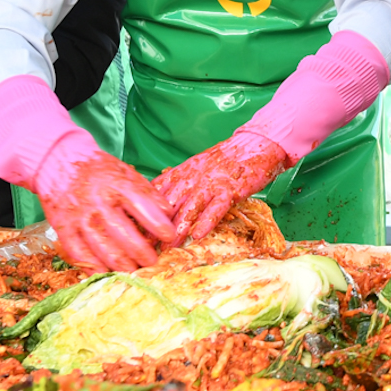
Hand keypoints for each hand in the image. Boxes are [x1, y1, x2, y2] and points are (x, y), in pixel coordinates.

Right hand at [38, 144, 179, 272]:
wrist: (57, 160)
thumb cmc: (98, 169)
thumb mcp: (126, 172)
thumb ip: (146, 193)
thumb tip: (168, 213)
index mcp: (117, 185)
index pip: (142, 207)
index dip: (158, 225)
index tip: (170, 236)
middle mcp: (98, 202)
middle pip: (124, 235)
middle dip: (142, 253)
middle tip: (153, 262)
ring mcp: (80, 217)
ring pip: (104, 249)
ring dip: (122, 265)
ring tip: (135, 272)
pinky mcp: (63, 228)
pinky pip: (79, 254)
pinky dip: (94, 267)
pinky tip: (106, 273)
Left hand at [154, 129, 288, 242]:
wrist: (254, 144)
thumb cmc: (226, 159)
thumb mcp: (196, 166)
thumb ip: (178, 181)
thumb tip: (158, 199)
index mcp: (182, 172)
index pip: (157, 192)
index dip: (144, 210)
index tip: (136, 229)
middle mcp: (193, 178)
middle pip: (169, 204)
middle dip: (157, 225)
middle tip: (147, 244)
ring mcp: (211, 184)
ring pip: (190, 208)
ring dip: (178, 228)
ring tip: (169, 246)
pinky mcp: (230, 190)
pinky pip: (216, 208)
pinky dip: (207, 221)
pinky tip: (199, 235)